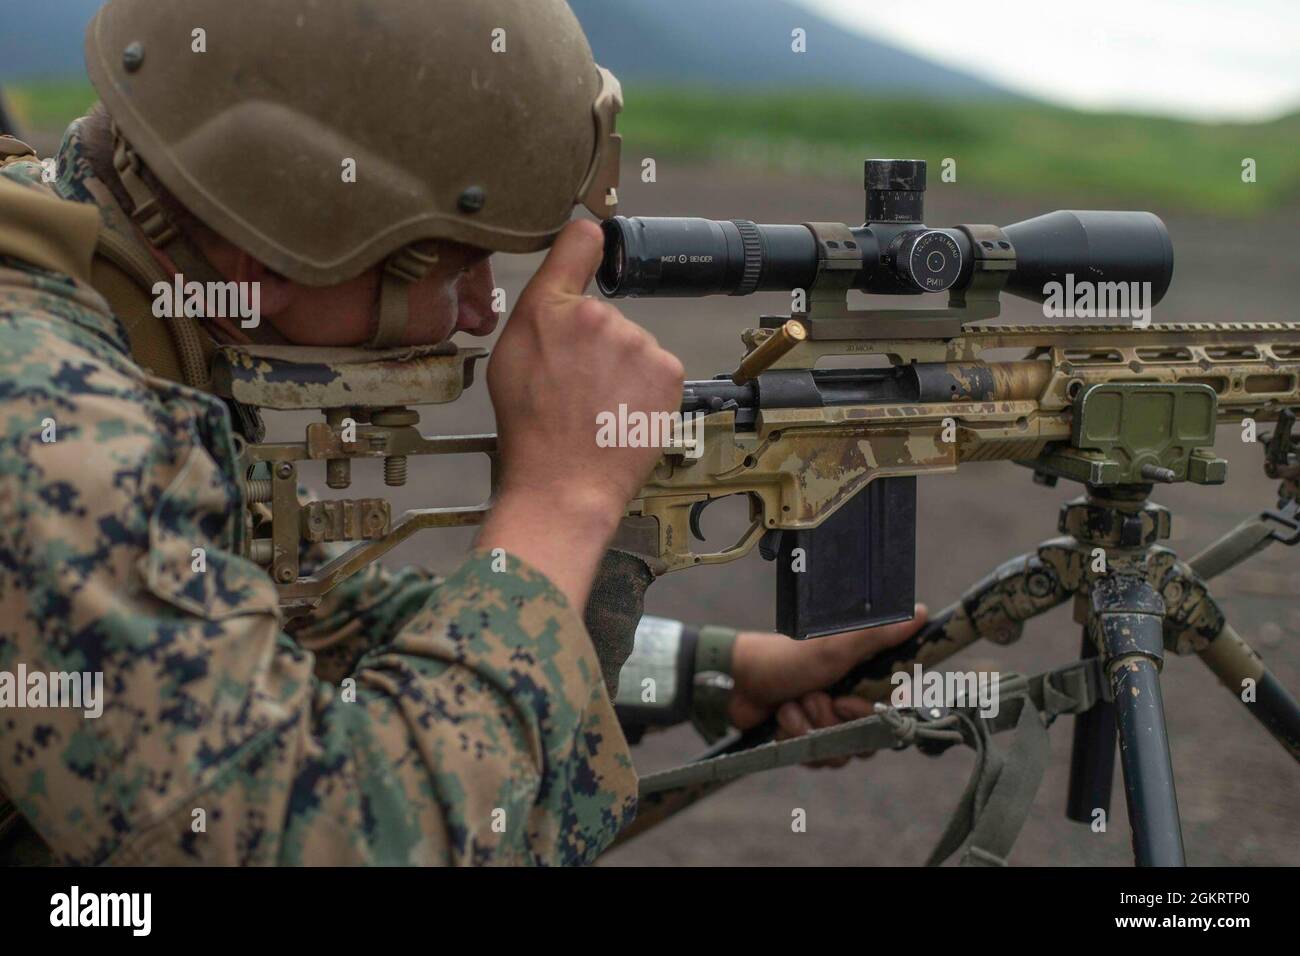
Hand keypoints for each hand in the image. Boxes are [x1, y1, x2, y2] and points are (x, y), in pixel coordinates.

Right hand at [478, 220, 684, 608]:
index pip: (578, 243)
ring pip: (631, 346)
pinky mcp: (667, 369)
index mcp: (547, 308)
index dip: (588, 244)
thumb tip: (564, 274)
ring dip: (620, 371)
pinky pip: (656, 369)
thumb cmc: (531, 431)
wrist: (563, 485)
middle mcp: (595, 315)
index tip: (597, 244)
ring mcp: (636, 341)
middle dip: (593, 345)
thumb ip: (538, 308)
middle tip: (574, 388)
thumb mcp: (509, 359)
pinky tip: (621, 413)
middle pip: (603, 317)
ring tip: (596, 409)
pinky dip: (645, 390)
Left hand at [727, 605, 928, 767]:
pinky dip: (792, 737)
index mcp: (861, 679)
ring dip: (807, 728)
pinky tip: (779, 717)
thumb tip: (920, 613)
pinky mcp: (805, 740)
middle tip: (810, 696)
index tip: (843, 701)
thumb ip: (879, 636)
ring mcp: (826, 723)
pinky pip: (812, 757)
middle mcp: (848, 704)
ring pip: (835, 752)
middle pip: (861, 740)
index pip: (888, 717)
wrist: (738, 681)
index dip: (865, 716)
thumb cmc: (787, 657)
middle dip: (829, 721)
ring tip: (790, 703)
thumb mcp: (836, 647)